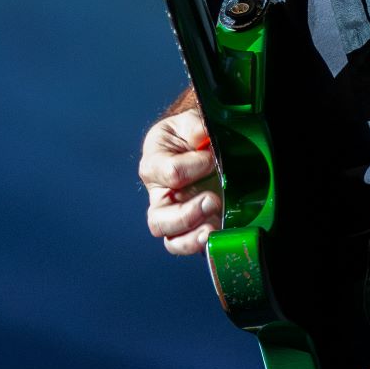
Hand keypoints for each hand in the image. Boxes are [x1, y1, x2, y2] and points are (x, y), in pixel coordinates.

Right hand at [139, 108, 223, 256]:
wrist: (198, 144)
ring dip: (192, 236)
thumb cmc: (189, 133)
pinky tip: (216, 236)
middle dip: (187, 214)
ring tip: (213, 226)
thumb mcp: (189, 122)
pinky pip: (187, 245)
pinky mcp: (190, 227)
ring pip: (170, 238)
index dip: (194, 166)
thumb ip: (194, 126)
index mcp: (154, 164)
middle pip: (159, 218)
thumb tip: (202, 137)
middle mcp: (158, 195)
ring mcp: (173, 215)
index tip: (212, 156)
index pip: (169, 173)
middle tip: (213, 199)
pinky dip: (199, 246)